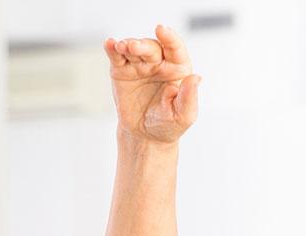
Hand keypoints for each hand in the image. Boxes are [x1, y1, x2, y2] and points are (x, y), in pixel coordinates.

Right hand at [105, 25, 199, 145]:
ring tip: (120, 47)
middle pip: (152, 48)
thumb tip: (196, 78)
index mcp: (177, 69)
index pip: (175, 49)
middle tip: (133, 47)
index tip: (162, 30)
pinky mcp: (122, 71)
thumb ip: (189, 97)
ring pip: (133, 48)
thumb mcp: (183, 115)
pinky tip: (109, 44)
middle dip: (142, 45)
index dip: (169, 38)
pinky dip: (112, 49)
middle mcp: (159, 63)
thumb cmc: (168, 125)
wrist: (145, 136)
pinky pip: (117, 57)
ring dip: (126, 45)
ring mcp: (140, 65)